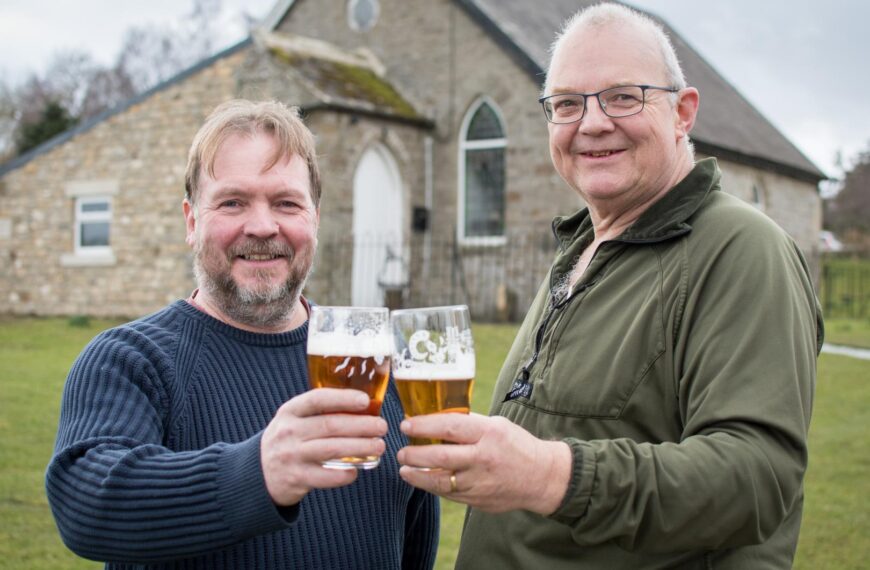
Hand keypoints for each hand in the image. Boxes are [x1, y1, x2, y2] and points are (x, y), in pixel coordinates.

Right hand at [261, 388, 387, 505]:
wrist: (257, 474)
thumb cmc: (288, 441)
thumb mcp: (294, 420)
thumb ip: (319, 413)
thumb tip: (364, 407)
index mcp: (290, 411)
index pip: (318, 399)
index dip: (343, 398)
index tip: (365, 400)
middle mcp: (289, 432)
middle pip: (330, 425)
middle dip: (361, 425)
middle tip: (382, 427)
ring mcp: (291, 456)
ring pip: (331, 450)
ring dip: (360, 447)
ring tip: (379, 446)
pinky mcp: (295, 479)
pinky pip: (326, 477)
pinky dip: (344, 474)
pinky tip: (357, 470)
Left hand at [396, 413, 571, 514]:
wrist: (541, 477)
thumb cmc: (515, 445)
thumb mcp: (495, 425)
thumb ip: (468, 424)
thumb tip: (434, 419)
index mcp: (488, 433)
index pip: (449, 426)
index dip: (423, 425)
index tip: (406, 424)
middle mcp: (483, 457)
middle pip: (440, 456)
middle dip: (414, 453)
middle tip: (401, 451)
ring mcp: (480, 482)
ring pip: (439, 480)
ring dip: (417, 475)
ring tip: (404, 468)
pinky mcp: (477, 500)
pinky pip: (448, 494)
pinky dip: (431, 486)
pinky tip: (420, 479)